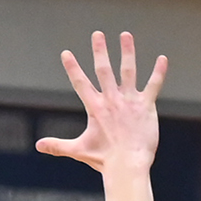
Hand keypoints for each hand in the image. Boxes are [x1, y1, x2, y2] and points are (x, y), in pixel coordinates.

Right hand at [34, 32, 163, 174]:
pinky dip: (158, 72)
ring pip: (128, 70)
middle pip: (104, 70)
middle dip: (100, 51)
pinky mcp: (146, 106)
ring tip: (125, 35)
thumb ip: (58, 145)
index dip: (73, 68)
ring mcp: (129, 101)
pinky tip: (162, 59)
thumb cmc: (104, 160)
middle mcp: (111, 100)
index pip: (80, 83)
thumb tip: (38, 146)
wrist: (127, 165)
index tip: (66, 53)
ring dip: (127, 51)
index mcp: (95, 108)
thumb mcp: (78, 150)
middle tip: (97, 34)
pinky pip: (153, 85)